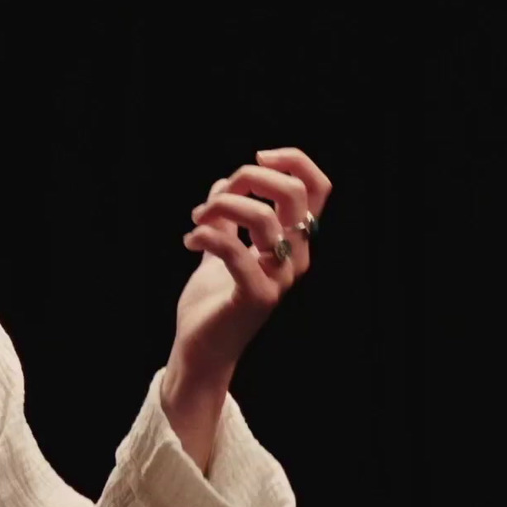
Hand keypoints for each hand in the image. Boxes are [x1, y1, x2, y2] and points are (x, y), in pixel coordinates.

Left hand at [171, 147, 332, 381]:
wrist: (200, 349)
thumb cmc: (212, 301)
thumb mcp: (220, 247)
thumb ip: (226, 217)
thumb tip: (224, 183)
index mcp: (293, 241)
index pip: (316, 189)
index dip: (294, 161)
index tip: (258, 157)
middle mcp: (296, 257)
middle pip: (293, 193)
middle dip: (249, 179)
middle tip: (216, 197)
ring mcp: (280, 278)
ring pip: (263, 217)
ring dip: (221, 207)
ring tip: (196, 220)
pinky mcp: (258, 296)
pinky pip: (235, 251)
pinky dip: (206, 236)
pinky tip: (189, 241)